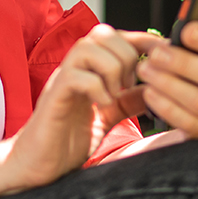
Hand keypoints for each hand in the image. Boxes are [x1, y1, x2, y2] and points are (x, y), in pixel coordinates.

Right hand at [5, 24, 143, 188]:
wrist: (35, 165)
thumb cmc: (66, 141)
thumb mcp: (107, 118)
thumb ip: (128, 102)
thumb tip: (154, 89)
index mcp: (88, 70)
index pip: (114, 37)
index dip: (140, 39)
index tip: (161, 53)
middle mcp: (74, 69)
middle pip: (102, 33)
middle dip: (126, 56)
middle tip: (130, 86)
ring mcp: (62, 80)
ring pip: (88, 47)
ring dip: (111, 69)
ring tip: (115, 95)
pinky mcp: (54, 97)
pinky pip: (75, 75)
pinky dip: (96, 87)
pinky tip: (102, 105)